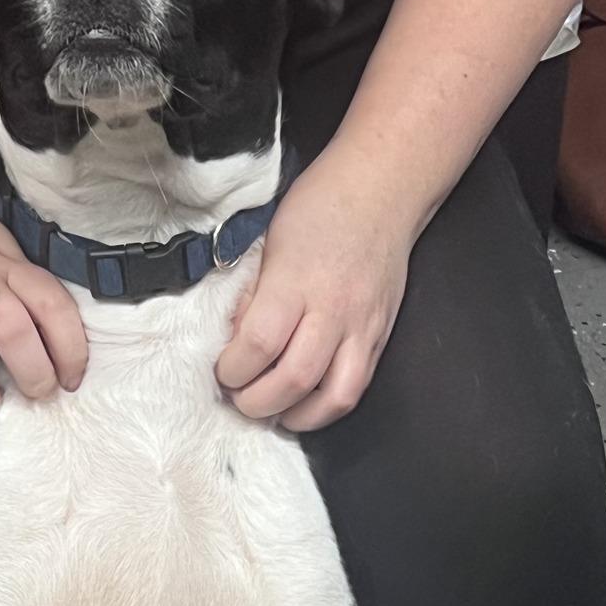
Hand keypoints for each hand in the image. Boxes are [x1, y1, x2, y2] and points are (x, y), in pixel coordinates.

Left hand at [215, 147, 415, 430]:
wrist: (384, 189)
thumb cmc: (320, 206)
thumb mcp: (268, 241)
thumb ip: (252, 295)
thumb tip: (233, 340)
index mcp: (296, 280)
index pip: (259, 344)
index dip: (233, 369)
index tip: (222, 370)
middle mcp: (333, 309)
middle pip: (293, 380)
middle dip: (256, 401)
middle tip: (238, 396)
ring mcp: (362, 327)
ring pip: (333, 397)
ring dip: (296, 416)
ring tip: (272, 410)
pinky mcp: (380, 337)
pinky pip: (356, 388)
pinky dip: (325, 407)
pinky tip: (303, 404)